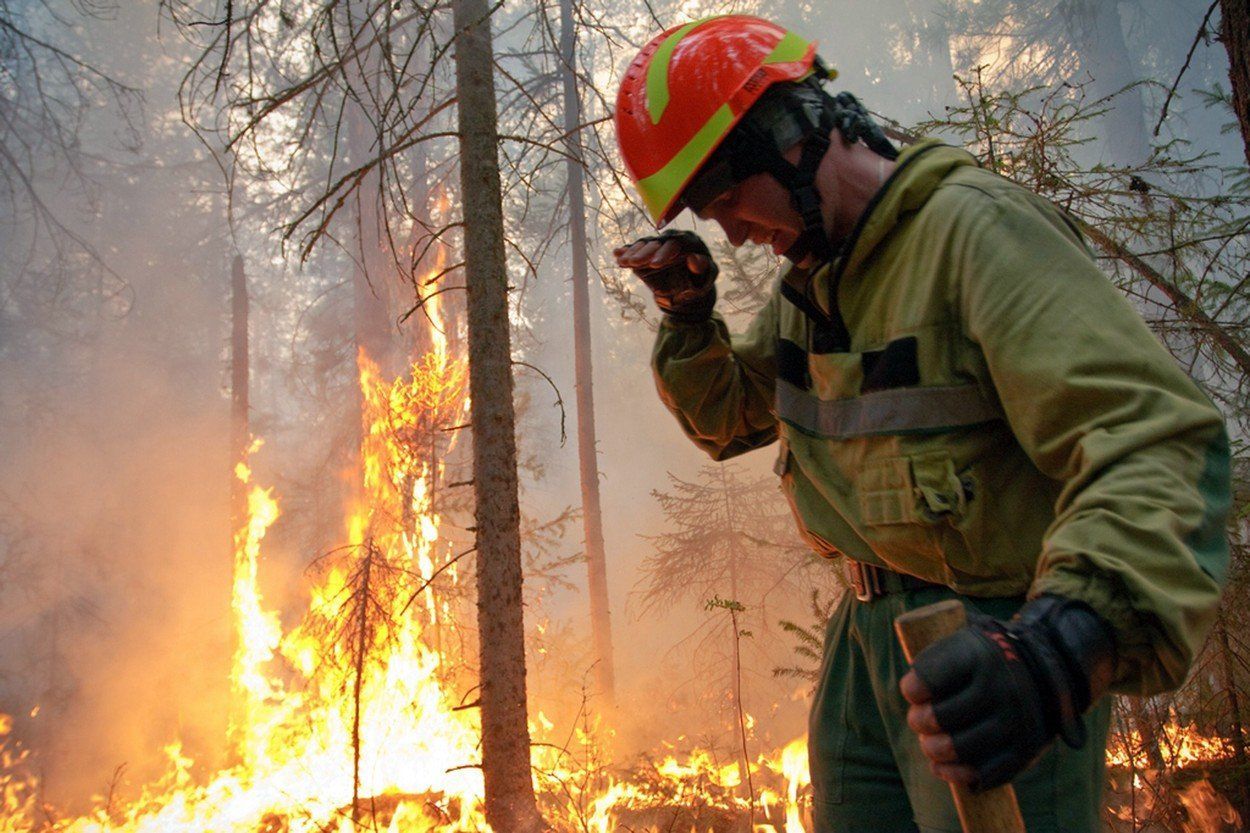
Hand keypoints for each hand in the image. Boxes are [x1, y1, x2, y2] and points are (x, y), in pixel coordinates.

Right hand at [613, 230, 717, 321]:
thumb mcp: (707, 276)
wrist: (687, 288)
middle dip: (644, 253)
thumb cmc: (700, 279)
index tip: (655, 264)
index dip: (664, 253)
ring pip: (644, 246)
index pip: (675, 244)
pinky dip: (626, 252)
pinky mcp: (646, 253)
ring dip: (632, 253)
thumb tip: (694, 259)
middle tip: (634, 263)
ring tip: (623, 261)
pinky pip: (635, 251)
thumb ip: (703, 267)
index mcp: (688, 242)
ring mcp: (657, 246)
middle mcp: (671, 240)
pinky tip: (617, 253)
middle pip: (656, 243)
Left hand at [899, 595, 1115, 791]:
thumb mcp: (964, 635)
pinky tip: (942, 767)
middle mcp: (1000, 687)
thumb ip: (934, 650)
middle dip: (919, 721)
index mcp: (979, 655)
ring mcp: (1015, 720)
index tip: (912, 691)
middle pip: (939, 718)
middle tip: (918, 720)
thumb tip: (910, 685)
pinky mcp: (1024, 749)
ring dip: (933, 749)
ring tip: (930, 742)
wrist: (1044, 668)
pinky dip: (956, 774)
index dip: (913, 689)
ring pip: (958, 747)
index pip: (929, 679)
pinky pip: (984, 772)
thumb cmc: (984, 655)